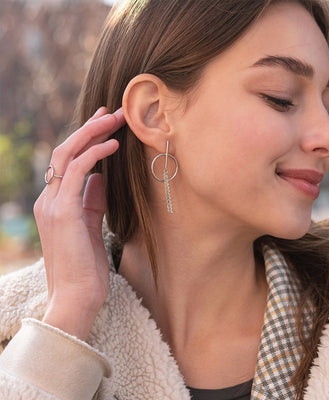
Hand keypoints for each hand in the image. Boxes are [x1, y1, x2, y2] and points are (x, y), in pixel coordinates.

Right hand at [34, 107, 124, 339]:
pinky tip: (112, 145)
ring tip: (115, 121)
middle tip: (113, 113)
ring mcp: (52, 205)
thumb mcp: (90, 226)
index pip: (66, 162)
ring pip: (67, 155)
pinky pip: (76, 173)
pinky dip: (94, 155)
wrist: (76, 298)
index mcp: (54, 203)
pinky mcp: (63, 212)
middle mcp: (48, 200)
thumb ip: (92, 201)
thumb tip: (101, 177)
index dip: (85, 140)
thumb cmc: (85, 266)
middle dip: (89, 128)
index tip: (105, 124)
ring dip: (92, 134)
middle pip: (64, 151)